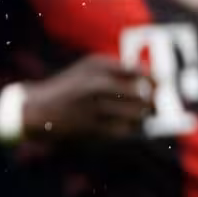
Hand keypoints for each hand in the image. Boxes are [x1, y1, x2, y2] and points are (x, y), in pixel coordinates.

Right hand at [22, 55, 154, 143]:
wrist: (38, 110)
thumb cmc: (71, 86)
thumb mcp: (90, 67)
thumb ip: (120, 68)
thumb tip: (152, 76)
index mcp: (98, 67)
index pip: (140, 72)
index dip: (155, 80)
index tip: (159, 85)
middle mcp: (98, 85)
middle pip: (143, 93)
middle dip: (152, 99)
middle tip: (153, 102)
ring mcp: (96, 108)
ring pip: (137, 113)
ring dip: (143, 115)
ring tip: (141, 113)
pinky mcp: (95, 129)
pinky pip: (126, 130)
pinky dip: (131, 128)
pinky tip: (128, 124)